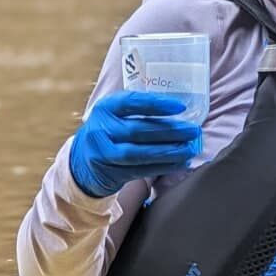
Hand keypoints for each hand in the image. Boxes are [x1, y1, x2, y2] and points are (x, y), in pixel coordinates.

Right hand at [69, 90, 202, 197]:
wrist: (82, 162)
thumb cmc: (109, 132)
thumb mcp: (115, 115)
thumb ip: (138, 110)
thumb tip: (179, 111)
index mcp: (105, 108)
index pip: (130, 102)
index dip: (156, 104)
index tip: (179, 107)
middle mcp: (101, 130)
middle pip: (138, 130)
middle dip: (169, 131)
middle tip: (193, 131)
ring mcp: (104, 153)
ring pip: (139, 153)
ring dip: (168, 152)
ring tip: (189, 149)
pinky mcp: (111, 173)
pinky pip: (141, 170)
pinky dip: (163, 167)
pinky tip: (179, 162)